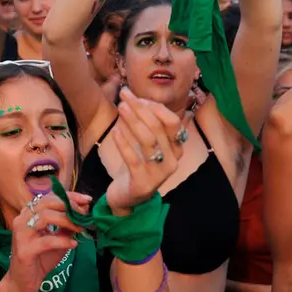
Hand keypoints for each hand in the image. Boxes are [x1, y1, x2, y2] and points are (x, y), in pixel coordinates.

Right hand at [4, 191, 89, 291]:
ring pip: (45, 217)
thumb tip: (84, 211)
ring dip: (67, 220)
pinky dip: (62, 241)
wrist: (23, 282)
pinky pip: (46, 241)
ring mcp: (21, 234)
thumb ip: (68, 226)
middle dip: (69, 206)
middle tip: (84, 214)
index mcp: (29, 214)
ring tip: (80, 228)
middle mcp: (22, 219)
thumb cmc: (40, 259)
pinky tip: (74, 244)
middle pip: (47, 202)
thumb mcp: (58, 239)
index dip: (69, 196)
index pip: (49, 197)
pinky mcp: (24, 250)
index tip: (86, 199)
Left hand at [104, 88, 183, 214]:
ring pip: (148, 141)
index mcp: (176, 148)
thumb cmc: (137, 163)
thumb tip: (132, 96)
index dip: (154, 106)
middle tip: (124, 97)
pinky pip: (134, 159)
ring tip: (120, 108)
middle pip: (159, 128)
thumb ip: (144, 123)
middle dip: (141, 109)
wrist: (128, 196)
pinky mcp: (144, 183)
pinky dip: (124, 143)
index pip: (171, 121)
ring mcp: (160, 173)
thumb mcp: (145, 143)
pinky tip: (115, 131)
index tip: (134, 96)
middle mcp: (173, 160)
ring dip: (133, 121)